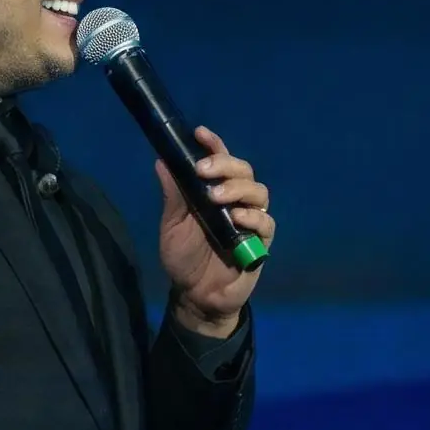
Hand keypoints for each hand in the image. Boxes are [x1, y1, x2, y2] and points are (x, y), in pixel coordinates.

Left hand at [158, 125, 274, 335]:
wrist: (196, 296)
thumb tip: (162, 162)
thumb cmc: (184, 259)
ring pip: (259, 192)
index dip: (214, 145)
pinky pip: (266, 223)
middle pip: (244, 171)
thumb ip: (173, 197)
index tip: (200, 133)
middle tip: (205, 171)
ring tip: (216, 197)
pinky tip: (238, 218)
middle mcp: (236, 201)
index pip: (220, 162)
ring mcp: (251, 221)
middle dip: (226, 165)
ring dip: (238, 189)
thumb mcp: (172, 226)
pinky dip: (253, 217)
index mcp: (214, 193)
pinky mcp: (261, 243)